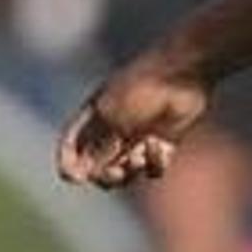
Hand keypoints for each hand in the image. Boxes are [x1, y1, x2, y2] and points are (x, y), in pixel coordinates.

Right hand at [57, 53, 209, 186]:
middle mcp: (112, 132)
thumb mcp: (113, 117)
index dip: (69, 167)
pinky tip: (159, 145)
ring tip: (140, 157)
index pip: (70, 150)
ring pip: (125, 174)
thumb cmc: (140, 89)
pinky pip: (153, 169)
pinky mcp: (161, 144)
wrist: (182, 74)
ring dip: (131, 171)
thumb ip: (99, 147)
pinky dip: (155, 163)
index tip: (76, 177)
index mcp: (91, 120)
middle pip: (97, 169)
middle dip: (105, 177)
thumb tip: (89, 174)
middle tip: (117, 172)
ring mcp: (136, 139)